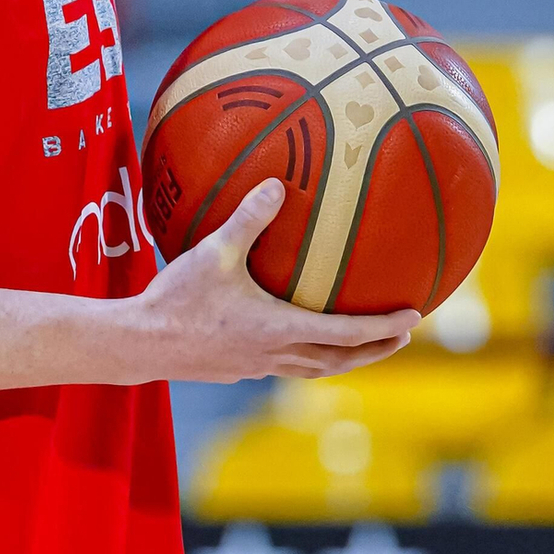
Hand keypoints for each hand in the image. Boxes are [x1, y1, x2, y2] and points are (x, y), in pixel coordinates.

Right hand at [128, 178, 418, 382]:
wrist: (138, 345)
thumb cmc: (176, 299)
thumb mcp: (214, 252)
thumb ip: (249, 218)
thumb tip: (277, 182)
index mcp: (279, 329)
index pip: (347, 333)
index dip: (384, 327)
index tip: (415, 318)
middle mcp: (275, 355)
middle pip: (340, 361)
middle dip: (376, 350)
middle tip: (404, 338)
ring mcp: (257, 367)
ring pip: (315, 370)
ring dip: (345, 359)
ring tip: (363, 346)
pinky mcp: (238, 371)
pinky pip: (286, 367)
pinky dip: (309, 358)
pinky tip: (300, 343)